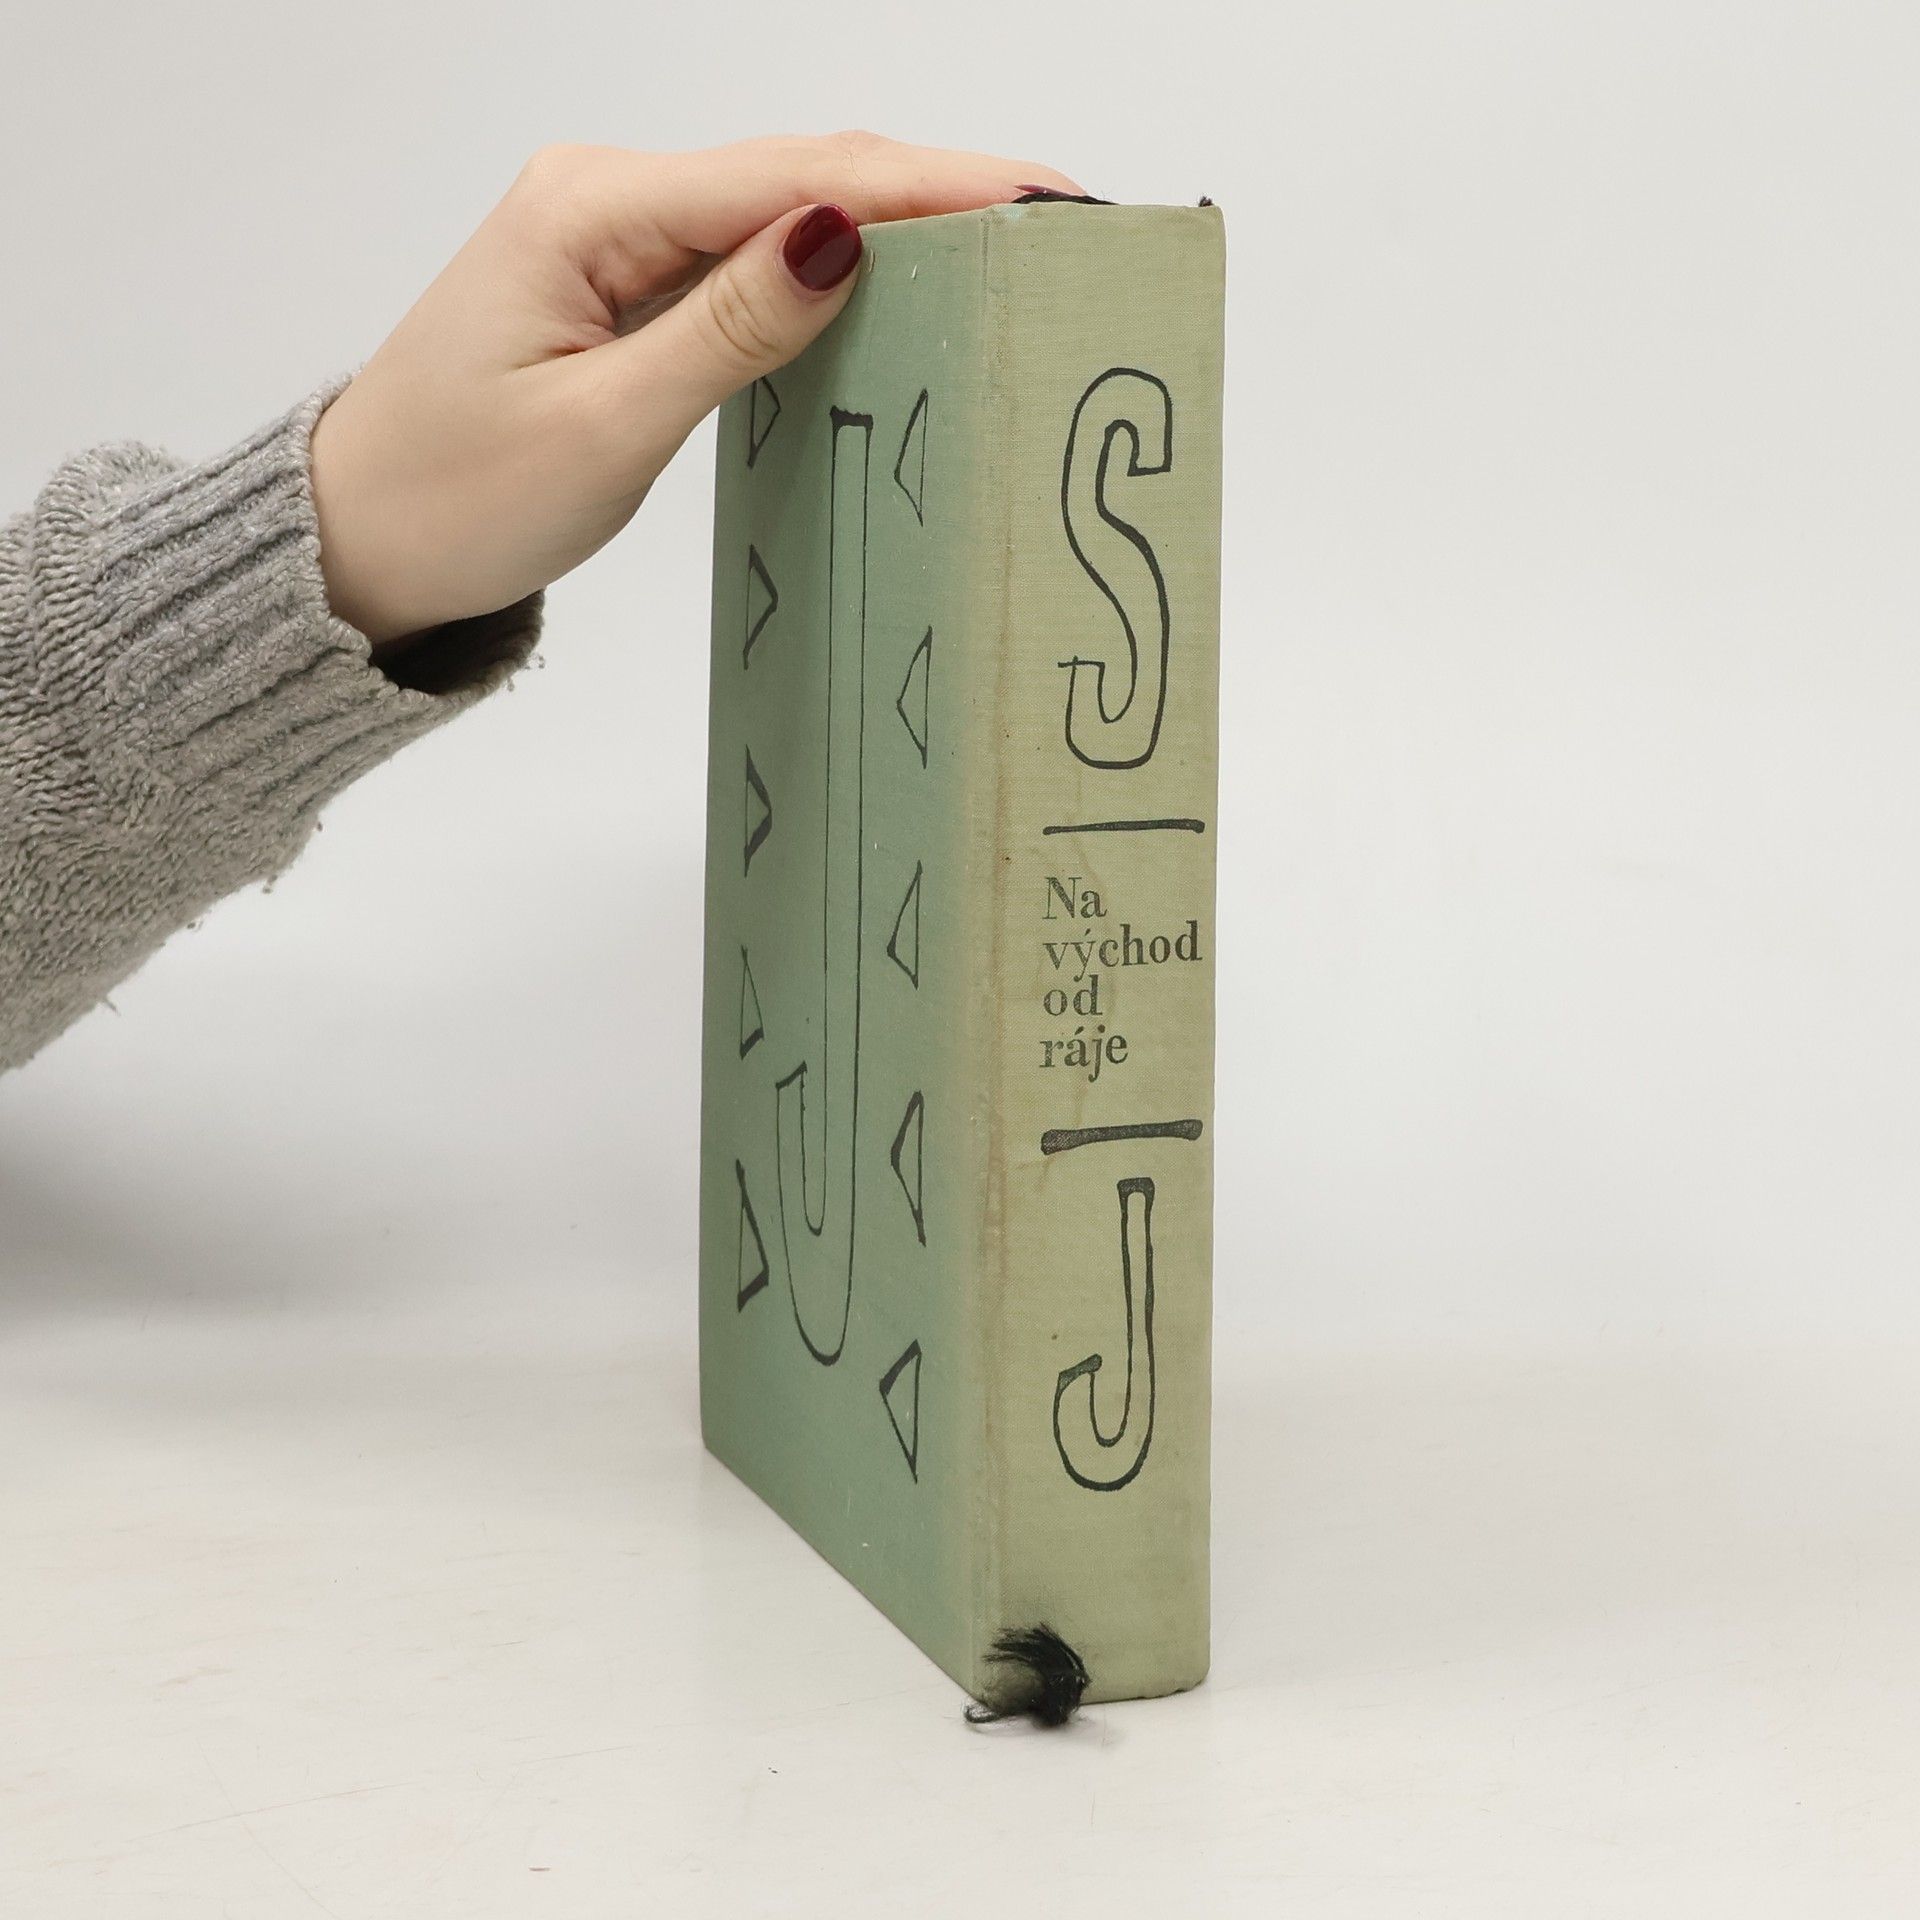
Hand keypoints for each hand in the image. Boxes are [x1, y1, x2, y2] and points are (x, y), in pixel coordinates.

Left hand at [310, 133, 1081, 646]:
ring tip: (1010, 247)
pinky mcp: (624, 282)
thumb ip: (728, 328)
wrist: (362, 538)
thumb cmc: (456, 494)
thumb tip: (841, 236)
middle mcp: (606, 194)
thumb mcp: (605, 426)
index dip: (933, 183)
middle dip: (935, 189)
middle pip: (802, 169)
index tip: (1043, 197)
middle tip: (1059, 222)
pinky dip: (831, 266)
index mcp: (592, 207)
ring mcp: (615, 234)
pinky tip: (901, 281)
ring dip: (894, 223)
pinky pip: (747, 256)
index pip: (797, 175)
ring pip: (783, 208)